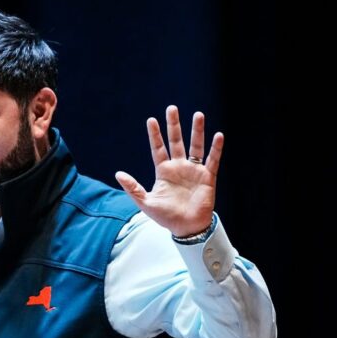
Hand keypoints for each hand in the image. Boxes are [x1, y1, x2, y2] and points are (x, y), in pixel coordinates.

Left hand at [115, 105, 223, 236]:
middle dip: (174, 125)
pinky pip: (212, 160)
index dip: (155, 135)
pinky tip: (218, 136)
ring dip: (197, 131)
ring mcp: (194, 171)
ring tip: (198, 115)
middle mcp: (179, 167)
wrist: (186, 228)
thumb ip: (133, 188)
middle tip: (171, 108)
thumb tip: (118, 173)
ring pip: (196, 146)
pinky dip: (215, 148)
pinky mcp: (207, 177)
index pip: (158, 148)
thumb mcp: (146, 203)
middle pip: (176, 141)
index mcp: (164, 171)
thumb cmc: (166, 217)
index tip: (151, 120)